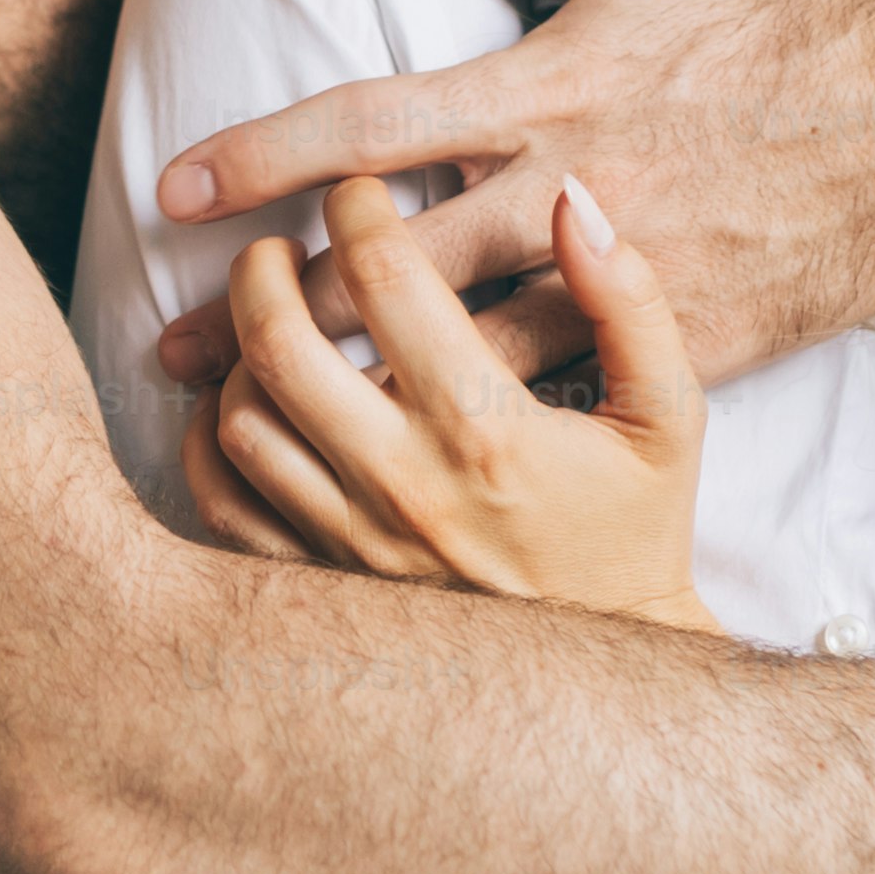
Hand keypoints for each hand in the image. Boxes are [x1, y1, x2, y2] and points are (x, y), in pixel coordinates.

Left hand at [149, 0, 874, 392]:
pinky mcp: (688, 344)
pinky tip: (401, 466)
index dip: (263, 156)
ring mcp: (627, 277)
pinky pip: (564, 398)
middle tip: (171, 349)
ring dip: (351, 391)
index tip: (177, 190)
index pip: (370, 123)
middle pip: (385, 266)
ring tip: (250, 427)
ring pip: (458, 353)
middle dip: (269, 315)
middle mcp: (569, 188)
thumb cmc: (783, 18)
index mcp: (545, 87)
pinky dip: (479, 431)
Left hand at [178, 174, 715, 629]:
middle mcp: (403, 484)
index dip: (355, 209)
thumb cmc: (633, 531)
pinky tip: (238, 407)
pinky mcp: (323, 584)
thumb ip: (629, 303)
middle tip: (277, 247)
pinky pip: (224, 506)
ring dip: (234, 354)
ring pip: (239, 422)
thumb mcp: (666, 415)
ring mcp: (352, 543)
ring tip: (263, 322)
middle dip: (261, 270)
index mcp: (485, 428)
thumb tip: (572, 201)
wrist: (601, 679)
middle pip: (278, 345)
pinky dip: (208, 445)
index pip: (385, 280)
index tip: (356, 194)